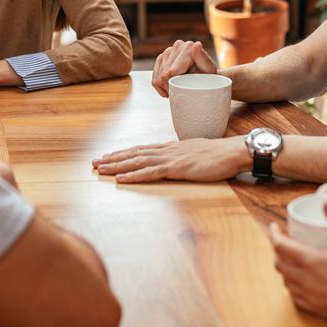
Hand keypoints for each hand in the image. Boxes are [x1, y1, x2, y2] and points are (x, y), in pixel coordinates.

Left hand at [91, 136, 248, 182]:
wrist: (232, 152)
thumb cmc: (218, 155)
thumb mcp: (195, 154)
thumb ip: (182, 158)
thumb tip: (174, 163)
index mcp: (170, 147)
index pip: (141, 149)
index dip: (122, 153)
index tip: (107, 156)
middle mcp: (167, 150)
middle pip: (134, 153)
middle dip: (113, 158)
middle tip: (94, 163)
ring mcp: (171, 158)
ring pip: (138, 161)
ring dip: (117, 166)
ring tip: (100, 170)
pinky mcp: (177, 168)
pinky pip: (151, 172)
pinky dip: (134, 175)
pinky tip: (122, 179)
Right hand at [151, 40, 217, 96]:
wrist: (206, 76)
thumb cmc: (208, 75)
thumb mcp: (209, 70)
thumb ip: (203, 58)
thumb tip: (197, 45)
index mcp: (188, 47)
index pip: (171, 72)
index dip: (174, 86)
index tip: (182, 91)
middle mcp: (177, 46)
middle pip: (163, 75)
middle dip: (170, 88)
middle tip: (181, 92)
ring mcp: (168, 51)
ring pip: (158, 78)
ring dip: (166, 88)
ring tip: (178, 89)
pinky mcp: (161, 58)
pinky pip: (154, 77)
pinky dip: (161, 86)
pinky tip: (171, 87)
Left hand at [269, 197, 326, 326]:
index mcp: (312, 262)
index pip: (281, 246)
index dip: (274, 234)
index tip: (275, 225)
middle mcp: (307, 282)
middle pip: (280, 264)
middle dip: (278, 250)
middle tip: (285, 239)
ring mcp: (312, 298)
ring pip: (287, 281)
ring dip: (284, 268)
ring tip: (292, 257)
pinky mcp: (319, 310)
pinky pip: (296, 297)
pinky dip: (293, 285)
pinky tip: (302, 280)